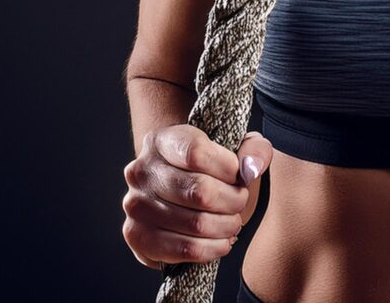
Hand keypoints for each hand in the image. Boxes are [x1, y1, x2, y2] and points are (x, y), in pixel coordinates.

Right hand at [122, 124, 273, 269]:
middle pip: (198, 191)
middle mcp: (141, 170)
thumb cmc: (212, 165)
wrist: (180, 186)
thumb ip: (254, 150)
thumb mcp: (238, 146)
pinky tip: (222, 241)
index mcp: (162, 140)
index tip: (239, 175)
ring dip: (225, 226)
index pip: (196, 151)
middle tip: (241, 201)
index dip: (227, 167)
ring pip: (194, 223)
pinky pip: (183, 249)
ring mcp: (135, 204)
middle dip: (232, 200)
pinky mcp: (137, 236)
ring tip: (233, 222)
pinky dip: (211, 249)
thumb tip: (250, 170)